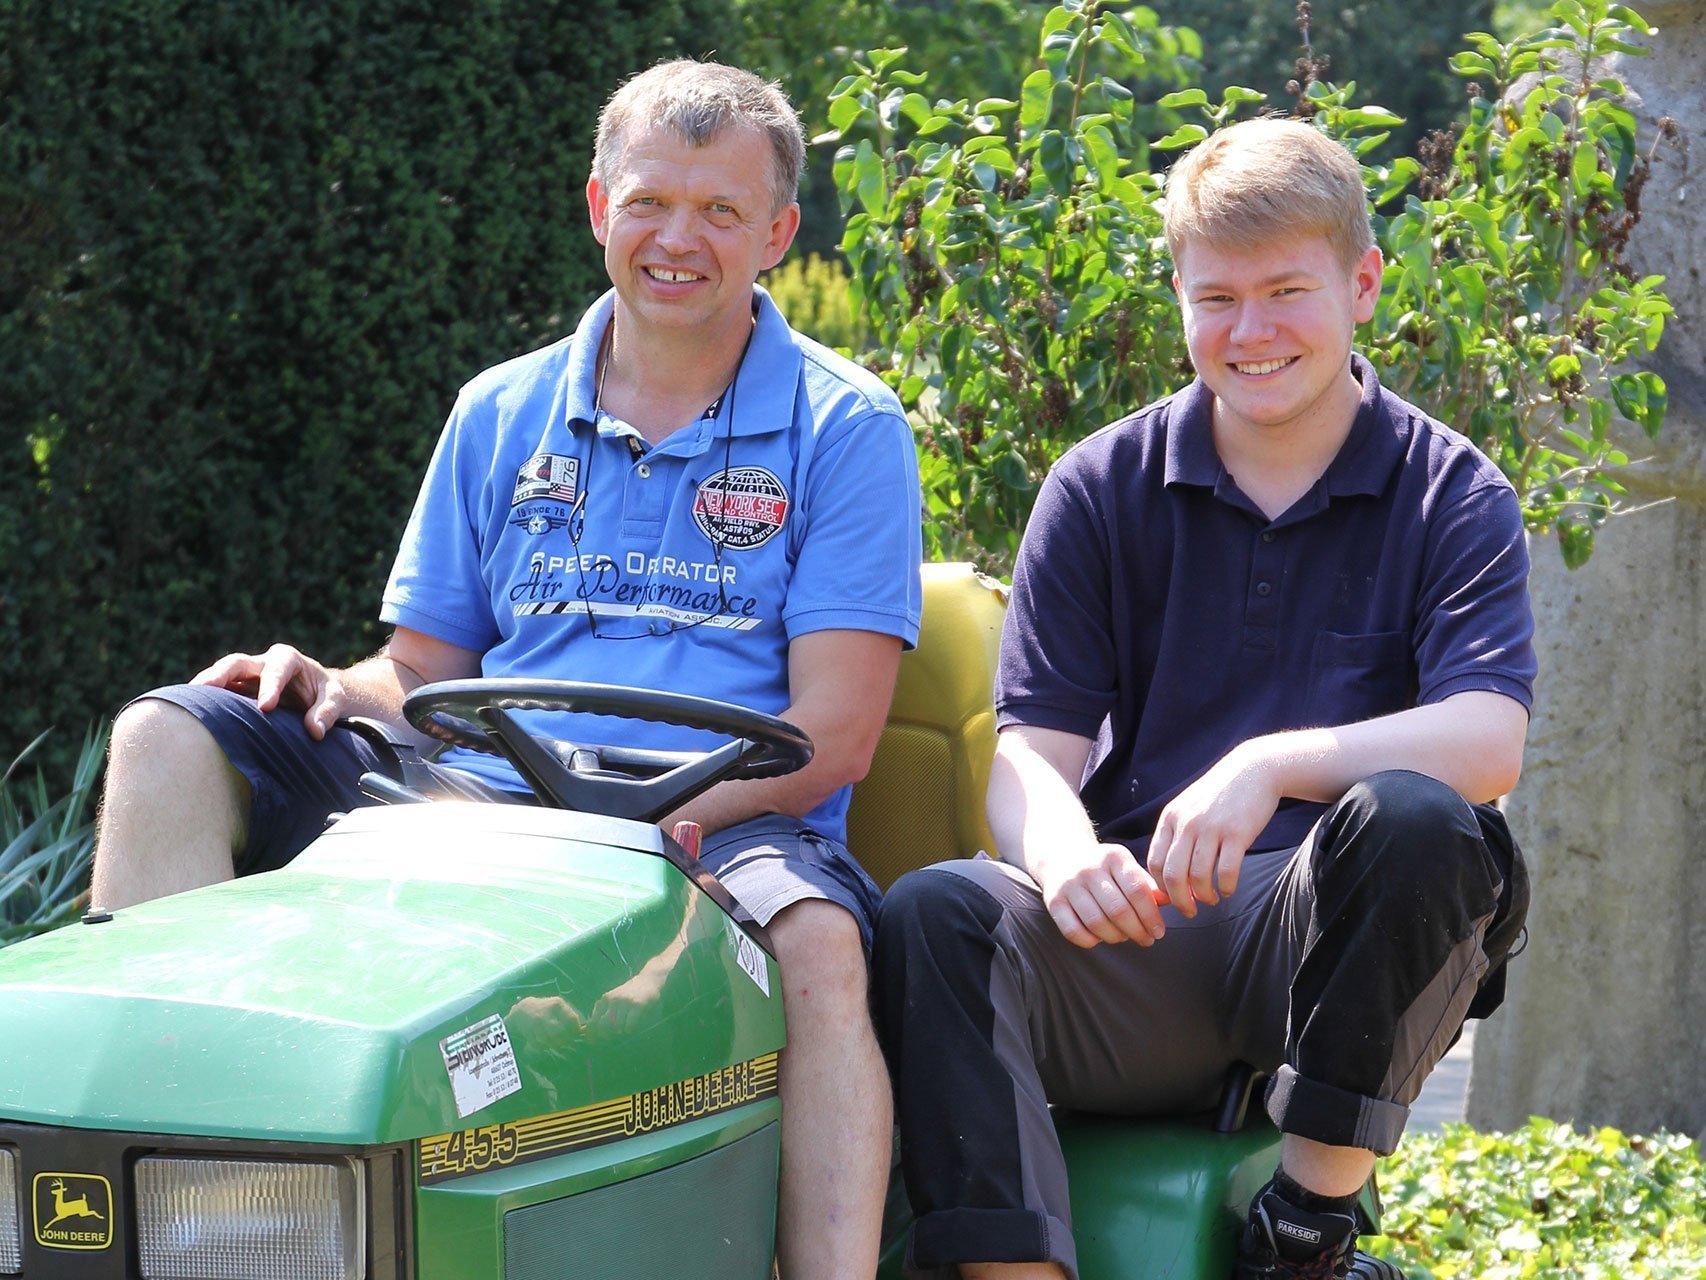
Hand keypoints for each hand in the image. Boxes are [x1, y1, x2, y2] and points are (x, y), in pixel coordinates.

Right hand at [192, 644, 346, 739]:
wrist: (315, 694)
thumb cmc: (324, 694)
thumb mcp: (335, 699)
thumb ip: (328, 712)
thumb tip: (314, 731)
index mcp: (288, 659)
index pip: (277, 670)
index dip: (270, 687)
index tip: (266, 707)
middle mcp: (261, 663)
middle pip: (236, 663)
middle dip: (220, 674)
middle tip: (203, 689)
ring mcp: (244, 676)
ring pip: (220, 676)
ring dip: (203, 686)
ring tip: (185, 700)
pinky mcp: (234, 690)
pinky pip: (216, 692)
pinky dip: (204, 700)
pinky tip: (189, 713)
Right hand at [1033, 839, 1169, 949]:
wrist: (1060, 855)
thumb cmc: (1103, 868)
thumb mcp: (1125, 867)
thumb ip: (1146, 884)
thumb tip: (1170, 902)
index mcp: (1113, 857)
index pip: (1137, 890)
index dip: (1151, 916)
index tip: (1159, 931)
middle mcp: (1089, 869)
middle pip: (1119, 910)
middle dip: (1137, 931)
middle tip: (1147, 940)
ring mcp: (1069, 885)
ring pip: (1097, 923)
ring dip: (1116, 937)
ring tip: (1124, 937)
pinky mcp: (1053, 901)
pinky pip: (1073, 931)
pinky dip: (1090, 941)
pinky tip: (1100, 938)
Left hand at [1147, 745, 1280, 916]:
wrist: (1253, 770)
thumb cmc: (1220, 795)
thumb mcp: (1188, 806)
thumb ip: (1176, 833)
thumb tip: (1167, 872)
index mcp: (1171, 818)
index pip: (1155, 861)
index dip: (1161, 886)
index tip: (1172, 897)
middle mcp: (1187, 823)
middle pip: (1173, 874)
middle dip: (1180, 900)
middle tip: (1189, 911)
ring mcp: (1211, 828)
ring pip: (1198, 877)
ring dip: (1204, 896)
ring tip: (1211, 899)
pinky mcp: (1237, 833)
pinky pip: (1226, 872)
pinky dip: (1225, 887)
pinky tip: (1227, 889)